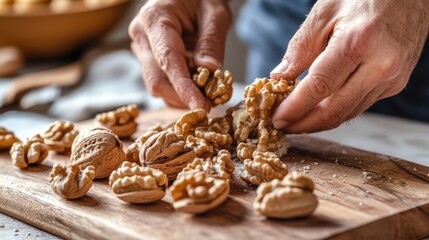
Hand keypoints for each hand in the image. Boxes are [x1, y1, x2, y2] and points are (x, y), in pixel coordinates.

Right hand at [129, 0, 230, 110]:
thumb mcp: (215, 13)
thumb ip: (211, 42)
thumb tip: (209, 71)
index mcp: (155, 18)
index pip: (168, 61)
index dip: (184, 88)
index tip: (201, 107)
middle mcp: (141, 35)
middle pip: (156, 80)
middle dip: (183, 97)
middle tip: (210, 103)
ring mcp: (141, 47)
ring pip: (157, 85)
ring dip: (181, 95)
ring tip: (206, 90)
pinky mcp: (147, 57)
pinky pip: (160, 81)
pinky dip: (178, 89)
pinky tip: (196, 84)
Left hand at [270, 0, 428, 132]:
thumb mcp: (326, 11)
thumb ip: (301, 46)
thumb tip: (279, 77)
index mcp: (359, 42)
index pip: (319, 87)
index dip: (295, 108)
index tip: (277, 118)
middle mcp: (381, 65)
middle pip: (335, 110)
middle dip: (304, 124)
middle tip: (282, 127)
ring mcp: (392, 77)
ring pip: (348, 112)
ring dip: (319, 122)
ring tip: (296, 122)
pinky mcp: (396, 83)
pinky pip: (360, 105)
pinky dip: (337, 111)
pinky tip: (318, 110)